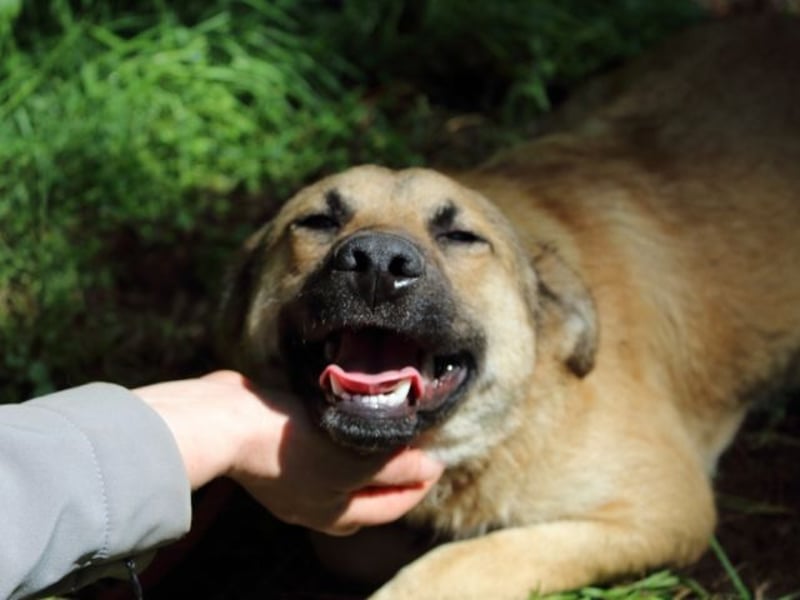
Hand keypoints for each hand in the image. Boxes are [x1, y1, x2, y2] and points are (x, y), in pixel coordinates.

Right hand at [135, 371, 442, 534]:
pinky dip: (342, 438)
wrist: (227, 423)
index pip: (392, 506)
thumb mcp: (354, 463)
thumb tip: (431, 469)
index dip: (420, 484)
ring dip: (368, 451)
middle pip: (368, 492)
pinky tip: (349, 417)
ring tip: (390, 427)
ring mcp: (294, 478)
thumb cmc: (292, 447)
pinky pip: (322, 449)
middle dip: (395, 471)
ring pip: (345, 470)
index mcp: (336, 516)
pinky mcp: (280, 449)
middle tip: (419, 443)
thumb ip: (397, 469)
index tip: (440, 458)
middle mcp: (315, 502)